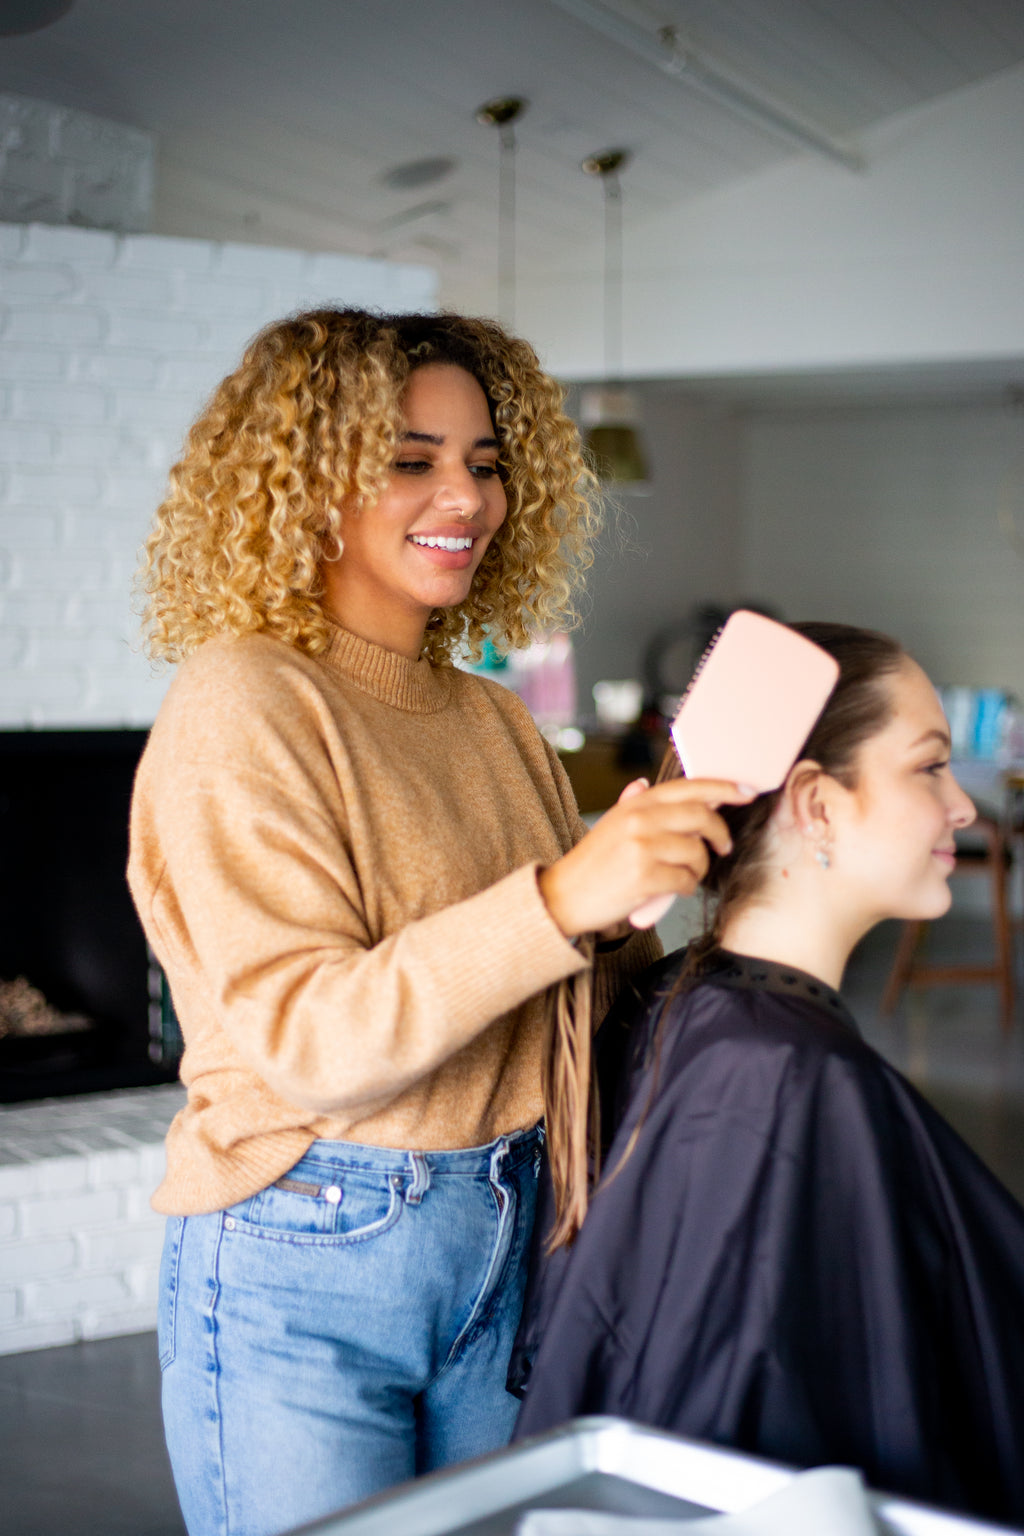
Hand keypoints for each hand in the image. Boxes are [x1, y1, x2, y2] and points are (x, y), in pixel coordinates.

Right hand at [539, 777, 754, 939]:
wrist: (563, 896)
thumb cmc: (594, 865)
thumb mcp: (611, 825)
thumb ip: (633, 804)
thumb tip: (644, 782)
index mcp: (635, 803)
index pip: (689, 786)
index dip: (724, 787)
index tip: (747, 791)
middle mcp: (639, 819)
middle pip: (702, 816)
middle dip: (720, 834)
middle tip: (723, 847)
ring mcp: (641, 846)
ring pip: (697, 853)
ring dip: (698, 869)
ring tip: (683, 877)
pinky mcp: (644, 876)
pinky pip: (686, 880)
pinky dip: (685, 888)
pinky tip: (671, 891)